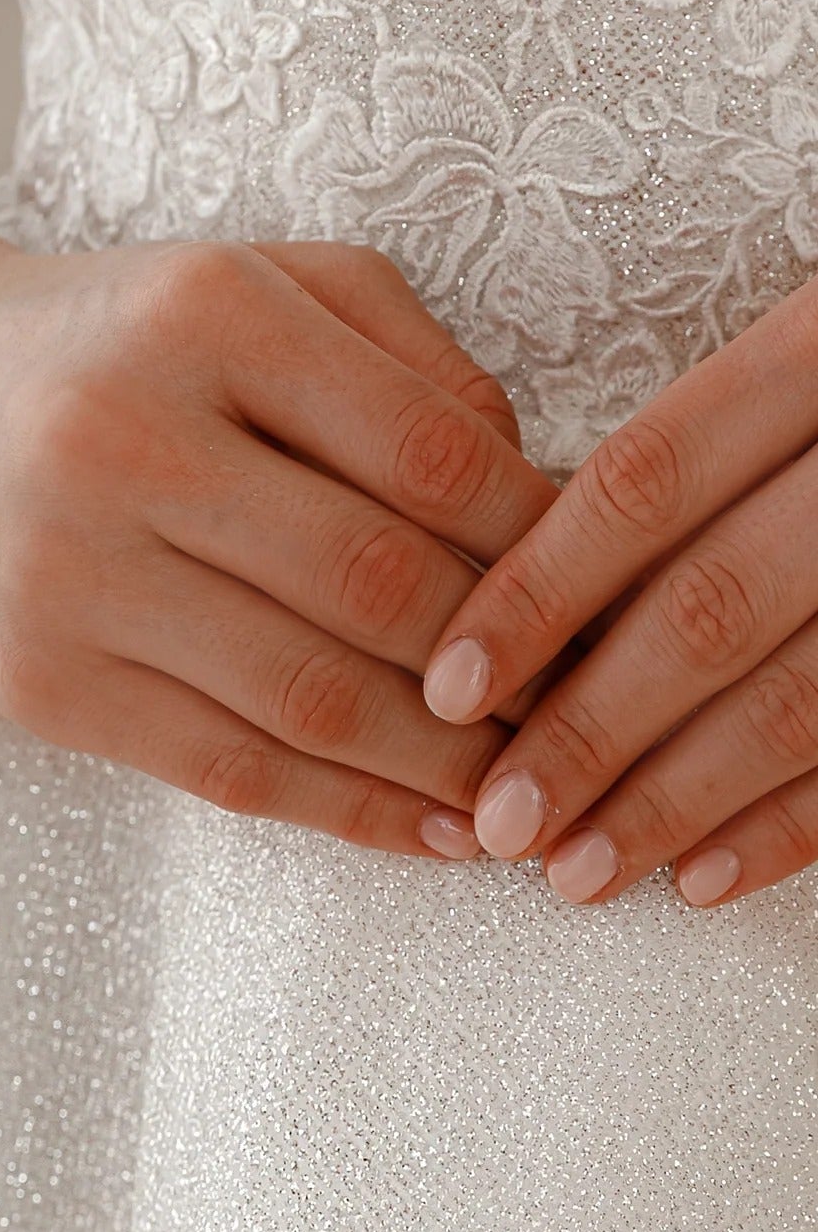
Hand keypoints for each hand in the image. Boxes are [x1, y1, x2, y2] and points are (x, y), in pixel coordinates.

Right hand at [0, 232, 561, 861]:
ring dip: (446, 764)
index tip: (595, 592)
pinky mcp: (36, 678)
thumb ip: (406, 353)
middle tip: (583, 707)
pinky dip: (348, 816)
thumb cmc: (110, 339)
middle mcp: (127, 434)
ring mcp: (69, 567)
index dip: (539, 544)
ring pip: (310, 696)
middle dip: (506, 667)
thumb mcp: (253, 283)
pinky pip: (225, 768)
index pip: (429, 455)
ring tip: (527, 789)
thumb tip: (535, 495)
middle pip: (379, 584)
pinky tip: (428, 832)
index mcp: (205, 315)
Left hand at [421, 276, 817, 907]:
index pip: (647, 482)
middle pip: (712, 605)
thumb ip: (682, 459)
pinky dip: (790, 823)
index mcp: (814, 355)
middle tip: (501, 819)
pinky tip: (702, 875)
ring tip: (576, 872)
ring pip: (796, 698)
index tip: (450, 686)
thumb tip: (513, 590)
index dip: (540, 589)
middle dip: (591, 727)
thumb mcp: (789, 362)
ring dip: (675, 799)